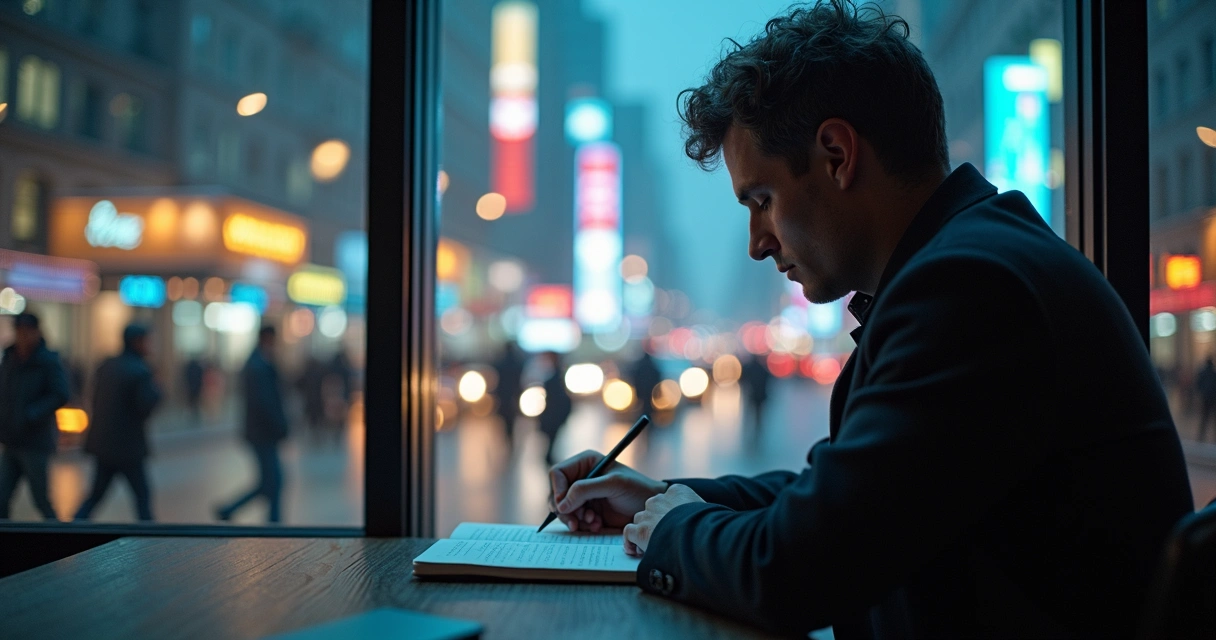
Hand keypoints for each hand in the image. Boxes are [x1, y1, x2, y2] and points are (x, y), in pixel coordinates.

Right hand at [549, 450, 666, 532]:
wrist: (649, 509)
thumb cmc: (636, 489)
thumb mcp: (612, 485)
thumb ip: (585, 490)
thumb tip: (561, 504)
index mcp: (585, 462)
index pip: (558, 473)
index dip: (558, 490)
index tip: (565, 505)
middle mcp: (580, 477)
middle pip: (557, 493)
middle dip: (565, 509)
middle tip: (575, 522)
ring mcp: (582, 494)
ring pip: (563, 508)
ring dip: (575, 518)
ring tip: (593, 522)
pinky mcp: (587, 509)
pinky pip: (573, 518)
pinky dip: (582, 524)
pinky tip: (597, 524)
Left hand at [623, 484, 704, 556]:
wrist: (698, 534)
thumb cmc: (708, 525)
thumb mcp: (707, 511)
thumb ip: (697, 513)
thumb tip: (705, 523)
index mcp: (678, 491)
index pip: (668, 500)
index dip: (669, 514)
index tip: (674, 524)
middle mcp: (660, 499)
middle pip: (652, 509)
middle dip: (656, 522)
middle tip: (663, 537)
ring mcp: (649, 514)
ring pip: (640, 520)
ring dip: (644, 532)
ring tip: (653, 546)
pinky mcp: (641, 530)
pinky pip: (629, 533)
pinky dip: (631, 542)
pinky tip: (636, 550)